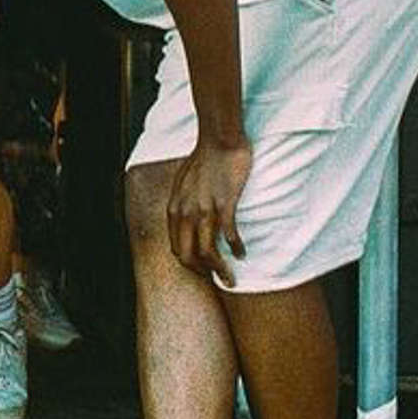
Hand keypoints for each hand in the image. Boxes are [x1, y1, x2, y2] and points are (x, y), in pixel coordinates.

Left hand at [166, 137, 251, 284]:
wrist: (218, 140)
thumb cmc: (203, 161)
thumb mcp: (182, 185)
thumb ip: (182, 204)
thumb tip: (186, 221)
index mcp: (174, 209)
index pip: (176, 248)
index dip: (190, 265)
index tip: (204, 271)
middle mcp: (185, 212)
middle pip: (187, 255)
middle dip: (203, 273)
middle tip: (218, 278)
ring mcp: (204, 209)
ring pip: (207, 252)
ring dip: (220, 269)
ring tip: (232, 277)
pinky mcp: (224, 204)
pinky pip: (228, 234)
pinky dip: (235, 248)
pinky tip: (242, 252)